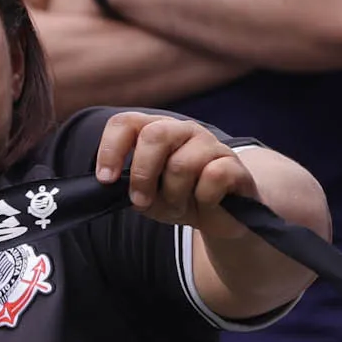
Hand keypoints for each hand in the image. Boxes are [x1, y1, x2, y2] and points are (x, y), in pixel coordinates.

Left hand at [95, 109, 275, 238]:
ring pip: (181, 164)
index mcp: (156, 132)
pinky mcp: (234, 163)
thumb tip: (114, 181)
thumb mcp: (148, 196)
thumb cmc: (179, 199)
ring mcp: (210, 144)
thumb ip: (131, 184)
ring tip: (180, 205)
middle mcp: (183, 130)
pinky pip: (212, 178)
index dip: (111, 149)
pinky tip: (208, 203)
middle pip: (155, 135)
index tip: (107, 179)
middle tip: (142, 201)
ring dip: (175, 196)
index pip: (126, 123)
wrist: (221, 218)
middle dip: (143, 174)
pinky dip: (204, 199)